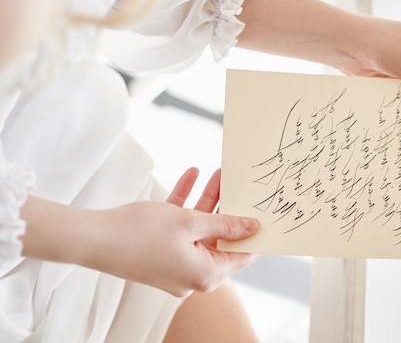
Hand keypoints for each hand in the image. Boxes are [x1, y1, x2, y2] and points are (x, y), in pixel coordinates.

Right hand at [86, 168, 259, 296]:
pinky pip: (179, 228)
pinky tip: (191, 175)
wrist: (91, 238)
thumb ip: (225, 223)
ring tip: (218, 172)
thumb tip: (252, 226)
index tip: (262, 210)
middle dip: (227, 206)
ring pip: (199, 229)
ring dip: (207, 200)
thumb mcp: (191, 222)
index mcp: (205, 275)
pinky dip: (185, 204)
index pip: (241, 254)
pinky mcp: (159, 254)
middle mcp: (192, 276)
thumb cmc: (140, 233)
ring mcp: (174, 265)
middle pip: (219, 238)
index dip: (253, 232)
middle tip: (238, 183)